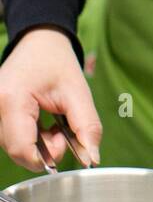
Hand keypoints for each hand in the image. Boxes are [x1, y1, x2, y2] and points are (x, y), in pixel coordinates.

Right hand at [0, 28, 101, 169]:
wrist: (39, 42)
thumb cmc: (57, 62)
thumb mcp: (78, 93)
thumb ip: (87, 128)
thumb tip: (92, 159)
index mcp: (12, 100)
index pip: (22, 150)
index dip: (48, 157)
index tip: (67, 142)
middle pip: (17, 152)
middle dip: (45, 151)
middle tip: (62, 131)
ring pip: (14, 148)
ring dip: (38, 145)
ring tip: (52, 124)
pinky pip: (11, 139)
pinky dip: (30, 139)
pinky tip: (41, 124)